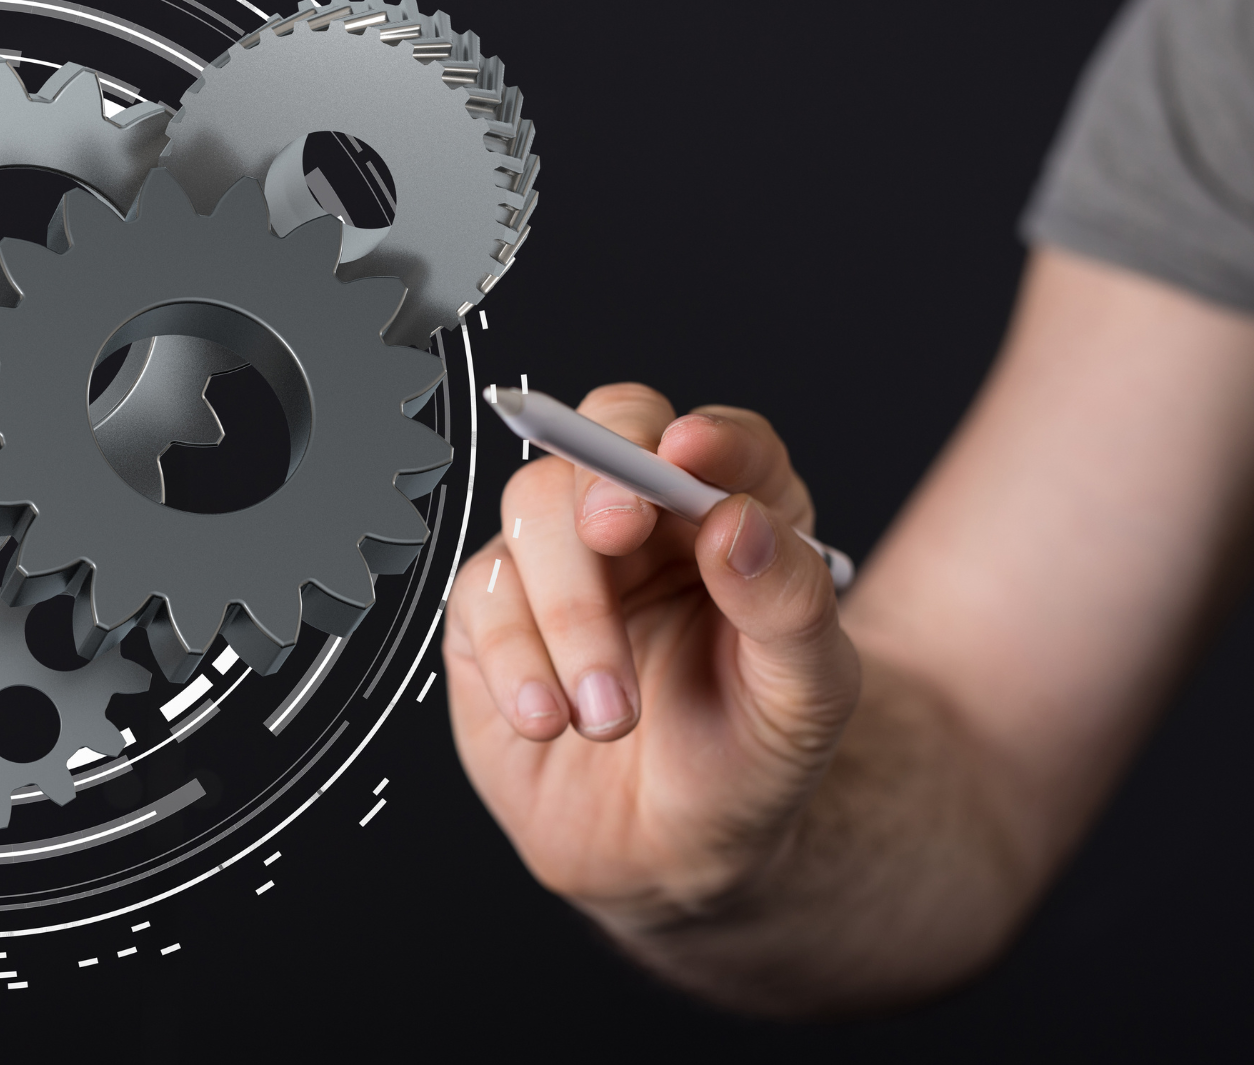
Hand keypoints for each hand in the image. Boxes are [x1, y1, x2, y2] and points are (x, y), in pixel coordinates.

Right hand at [444, 384, 859, 938]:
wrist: (675, 853)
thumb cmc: (750, 757)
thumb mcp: (808, 695)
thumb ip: (789, 602)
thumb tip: (737, 520)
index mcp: (730, 517)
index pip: (714, 443)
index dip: (702, 437)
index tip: (691, 453)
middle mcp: (641, 525)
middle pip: (598, 447)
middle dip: (602, 486)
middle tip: (614, 535)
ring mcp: (559, 564)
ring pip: (533, 515)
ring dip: (568, 612)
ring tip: (609, 717)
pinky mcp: (493, 616)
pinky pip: (481, 598)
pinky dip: (515, 660)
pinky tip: (549, 721)